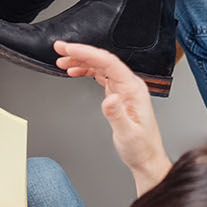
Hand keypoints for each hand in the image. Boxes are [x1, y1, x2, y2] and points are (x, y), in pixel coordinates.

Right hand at [56, 40, 170, 191]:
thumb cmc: (140, 148)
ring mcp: (124, 88)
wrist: (146, 158)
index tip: (69, 49)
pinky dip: (86, 71)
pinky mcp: (118, 94)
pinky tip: (75, 71)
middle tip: (60, 48)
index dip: (87, 53)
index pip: (108, 63)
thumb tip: (109, 98)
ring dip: (81, 60)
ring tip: (62, 60)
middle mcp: (130, 85)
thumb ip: (117, 115)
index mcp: (134, 89)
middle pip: (103, 60)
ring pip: (100, 66)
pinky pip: (101, 75)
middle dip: (80, 52)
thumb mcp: (127, 134)